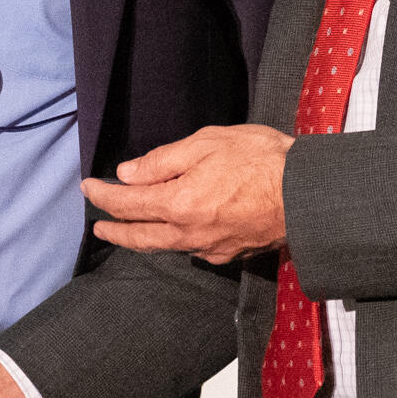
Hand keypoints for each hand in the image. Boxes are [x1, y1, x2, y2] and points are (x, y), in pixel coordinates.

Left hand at [78, 123, 292, 263]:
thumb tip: (128, 173)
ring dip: (141, 238)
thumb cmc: (261, 159)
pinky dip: (175, 241)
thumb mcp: (207, 143)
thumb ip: (163, 160)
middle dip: (114, 230)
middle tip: (98, 224)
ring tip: (130, 230)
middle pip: (139, 236)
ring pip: (165, 246)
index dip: (103, 195)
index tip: (88, 186)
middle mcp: (188, 233)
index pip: (127, 203)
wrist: (308, 194)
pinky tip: (176, 234)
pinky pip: (193, 250)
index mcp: (178, 202)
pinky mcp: (230, 254)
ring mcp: (210, 248)